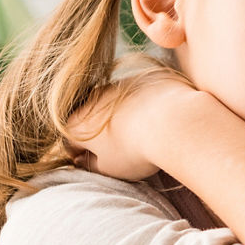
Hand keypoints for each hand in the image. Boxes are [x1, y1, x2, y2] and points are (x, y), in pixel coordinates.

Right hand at [65, 67, 198, 181]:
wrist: (172, 121)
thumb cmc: (136, 150)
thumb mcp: (109, 169)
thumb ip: (92, 165)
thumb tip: (85, 160)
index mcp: (78, 123)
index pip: (72, 144)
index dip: (84, 157)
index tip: (100, 165)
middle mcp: (93, 98)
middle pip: (93, 119)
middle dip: (103, 135)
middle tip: (124, 151)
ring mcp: (120, 82)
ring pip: (117, 103)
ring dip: (125, 116)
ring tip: (147, 135)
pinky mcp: (145, 76)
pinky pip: (142, 92)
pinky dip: (148, 103)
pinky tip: (163, 117)